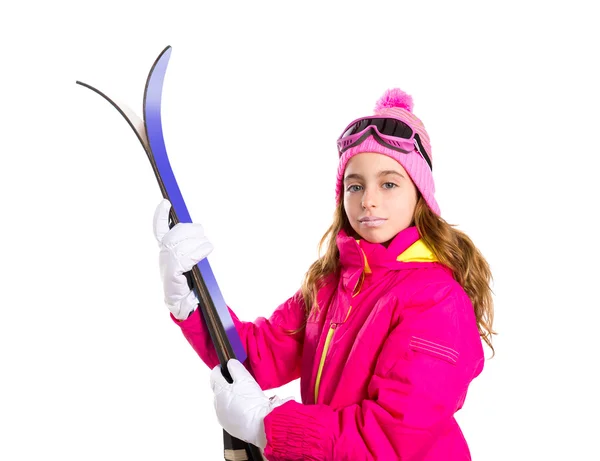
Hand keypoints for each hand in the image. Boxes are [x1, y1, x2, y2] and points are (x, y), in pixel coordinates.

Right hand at [153, 199, 213, 319]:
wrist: (187, 304)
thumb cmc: (190, 280)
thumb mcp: (189, 259)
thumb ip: (189, 245)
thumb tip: (198, 230)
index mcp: (166, 249)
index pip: (159, 228)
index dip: (160, 215)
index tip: (166, 202)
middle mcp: (163, 256)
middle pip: (174, 233)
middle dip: (190, 230)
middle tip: (203, 235)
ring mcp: (166, 265)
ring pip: (180, 245)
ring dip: (197, 243)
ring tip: (207, 247)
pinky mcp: (172, 276)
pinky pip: (184, 258)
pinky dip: (196, 253)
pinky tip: (205, 252)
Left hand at [210, 359, 292, 449]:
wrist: (261, 425)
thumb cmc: (253, 402)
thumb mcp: (245, 379)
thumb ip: (235, 368)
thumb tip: (230, 363)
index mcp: (220, 391)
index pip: (214, 375)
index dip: (220, 369)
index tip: (225, 367)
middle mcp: (217, 404)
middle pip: (218, 389)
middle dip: (226, 384)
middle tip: (239, 383)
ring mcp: (221, 416)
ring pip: (222, 401)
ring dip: (229, 397)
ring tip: (244, 397)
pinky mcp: (227, 425)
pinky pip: (227, 413)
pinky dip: (233, 408)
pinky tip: (244, 408)